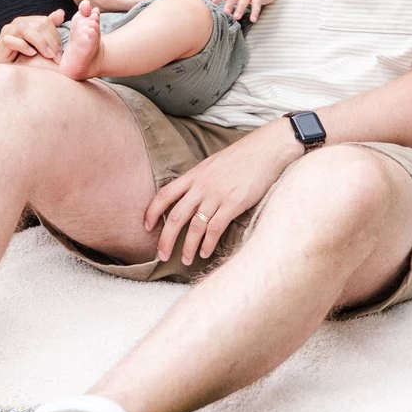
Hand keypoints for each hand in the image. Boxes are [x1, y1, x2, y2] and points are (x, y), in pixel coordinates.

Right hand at [0, 8, 67, 64]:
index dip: (56, 36)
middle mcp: (17, 23)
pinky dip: (23, 47)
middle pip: (38, 25)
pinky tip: (32, 54)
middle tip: (57, 57)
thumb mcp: (40, 43)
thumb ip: (49, 29)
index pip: (46, 21)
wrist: (5, 70)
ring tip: (48, 55)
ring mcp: (7, 32)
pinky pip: (11, 41)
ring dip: (40, 43)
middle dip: (51, 41)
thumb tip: (61, 13)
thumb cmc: (23, 57)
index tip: (61, 53)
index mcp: (27, 21)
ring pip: (25, 29)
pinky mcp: (0, 44)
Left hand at [145, 124, 298, 263]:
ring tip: (185, 260)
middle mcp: (201, 186)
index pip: (165, 194)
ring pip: (195, 226)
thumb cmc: (240, 159)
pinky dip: (208, 243)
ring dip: (188, 247)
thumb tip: (190, 198)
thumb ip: (199, 181)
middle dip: (166, 238)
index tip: (146, 227)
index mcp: (194, 175)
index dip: (152, 212)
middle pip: (176, 216)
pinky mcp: (233, 203)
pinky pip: (215, 228)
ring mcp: (217, 195)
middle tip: (161, 255)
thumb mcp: (212, 165)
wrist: (265, 151)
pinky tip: (205, 252)